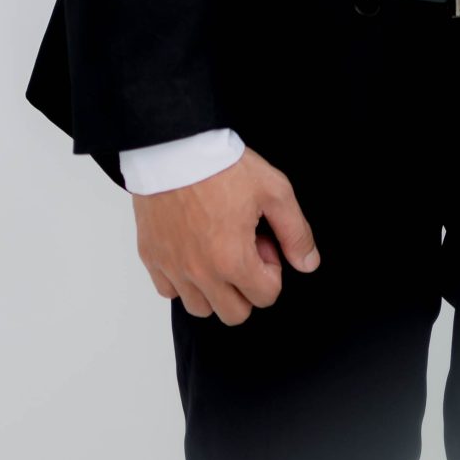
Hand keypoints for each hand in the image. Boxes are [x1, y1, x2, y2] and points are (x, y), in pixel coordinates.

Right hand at [133, 146, 319, 325]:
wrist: (175, 146)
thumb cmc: (222, 165)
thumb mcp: (274, 190)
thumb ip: (295, 232)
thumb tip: (308, 264)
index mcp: (233, 260)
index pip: (266, 297)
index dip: (272, 270)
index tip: (263, 242)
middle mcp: (200, 273)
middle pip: (234, 314)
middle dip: (247, 288)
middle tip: (244, 249)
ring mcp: (172, 268)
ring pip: (200, 308)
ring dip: (215, 289)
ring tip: (218, 251)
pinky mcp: (151, 258)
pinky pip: (169, 291)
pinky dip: (183, 281)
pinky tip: (194, 250)